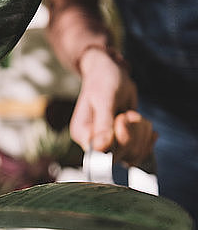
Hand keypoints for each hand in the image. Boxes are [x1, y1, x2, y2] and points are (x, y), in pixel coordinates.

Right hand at [70, 48, 156, 164]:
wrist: (110, 72)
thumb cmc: (103, 81)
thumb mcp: (104, 99)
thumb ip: (103, 124)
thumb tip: (100, 149)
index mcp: (83, 134)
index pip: (103, 154)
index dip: (119, 140)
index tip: (122, 117)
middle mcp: (95, 144)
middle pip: (120, 157)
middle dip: (132, 133)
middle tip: (128, 113)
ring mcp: (110, 145)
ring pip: (133, 155)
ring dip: (141, 133)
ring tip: (135, 114)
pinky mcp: (123, 143)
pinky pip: (140, 152)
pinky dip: (147, 138)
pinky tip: (146, 124)